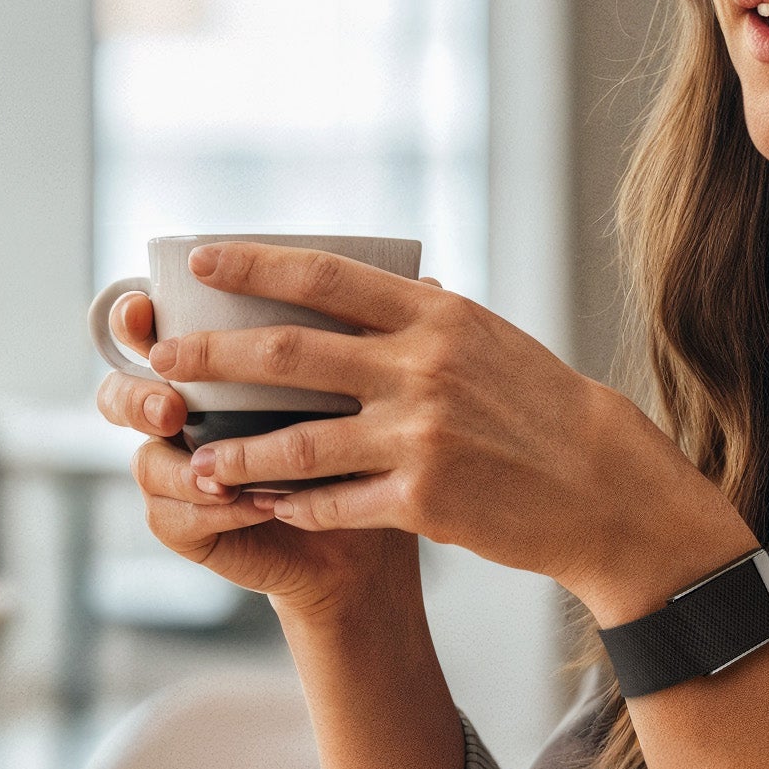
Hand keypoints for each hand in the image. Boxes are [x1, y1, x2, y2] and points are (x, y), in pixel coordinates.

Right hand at [94, 289, 419, 622]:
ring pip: (142, 459)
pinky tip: (248, 506)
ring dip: (177, 462)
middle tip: (170, 397)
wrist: (371, 536)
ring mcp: (179, 471)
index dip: (132, 314)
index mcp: (212, 363)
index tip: (145, 304)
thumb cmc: (368, 444)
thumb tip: (431, 276)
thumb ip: (370, 330)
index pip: (151, 327)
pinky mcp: (187, 527)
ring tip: (215, 470)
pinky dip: (212, 511)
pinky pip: (171, 517)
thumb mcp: (367, 384)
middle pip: (124, 390)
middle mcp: (182, 413)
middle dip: (138, 391)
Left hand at [138, 243, 757, 620]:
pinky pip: (333, 503)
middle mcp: (423, 368)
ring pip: (297, 443)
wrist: (602, 485)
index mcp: (435, 316)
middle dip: (215, 357)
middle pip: (289, 354)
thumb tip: (347, 287)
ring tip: (196, 461)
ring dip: (236, 454)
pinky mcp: (422, 501)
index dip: (255, 265)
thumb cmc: (538, 406)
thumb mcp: (484, 337)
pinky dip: (291, 506)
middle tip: (166, 360)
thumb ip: (416, 316)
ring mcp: (419, 436)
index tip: (202, 261)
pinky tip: (261, 507)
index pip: (325, 276)